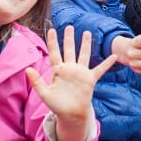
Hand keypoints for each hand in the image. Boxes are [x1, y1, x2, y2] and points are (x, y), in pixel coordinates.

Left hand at [26, 26, 116, 140]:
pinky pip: (100, 69)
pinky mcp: (90, 79)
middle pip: (69, 50)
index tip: (51, 30)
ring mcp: (80, 73)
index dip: (53, 42)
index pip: (54, 53)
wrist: (71, 114)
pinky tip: (113, 56)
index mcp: (58, 70)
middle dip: (69, 38)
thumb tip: (27, 70)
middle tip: (69, 27)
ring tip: (87, 33)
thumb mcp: (45, 93)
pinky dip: (107, 63)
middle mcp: (70, 68)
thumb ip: (37, 81)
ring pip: (83, 55)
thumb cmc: (57, 105)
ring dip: (85, 44)